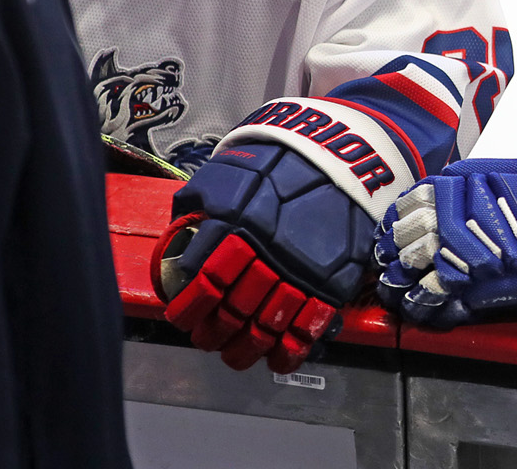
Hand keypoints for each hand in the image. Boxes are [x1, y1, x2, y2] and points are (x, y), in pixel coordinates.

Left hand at [151, 142, 376, 372]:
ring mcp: (300, 270)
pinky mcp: (330, 281)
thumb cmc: (276, 165)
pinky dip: (289, 352)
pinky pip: (307, 327)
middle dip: (212, 333)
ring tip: (233, 355)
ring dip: (244, 349)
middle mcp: (266, 253)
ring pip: (265, 326)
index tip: (181, 317)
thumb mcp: (227, 173)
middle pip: (232, 309)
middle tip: (205, 339)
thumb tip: (177, 240)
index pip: (205, 280)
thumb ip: (199, 205)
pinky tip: (275, 360)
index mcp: (236, 225)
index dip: (189, 307)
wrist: (339, 157)